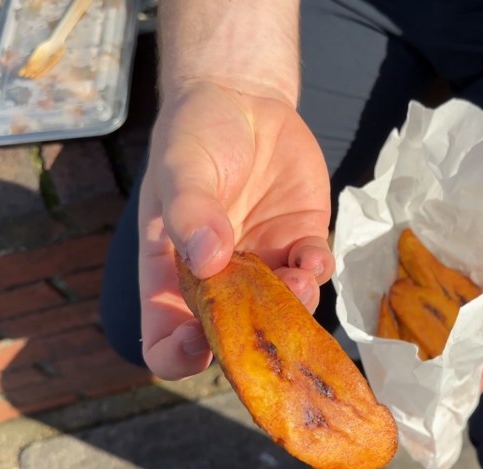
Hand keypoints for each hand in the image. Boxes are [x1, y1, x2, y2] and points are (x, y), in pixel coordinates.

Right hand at [138, 81, 332, 379]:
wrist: (243, 99)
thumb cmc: (196, 135)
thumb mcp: (181, 168)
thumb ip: (191, 212)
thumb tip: (208, 260)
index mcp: (173, 272)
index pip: (165, 337)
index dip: (177, 355)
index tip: (196, 345)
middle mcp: (219, 280)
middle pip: (233, 336)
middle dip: (252, 341)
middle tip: (265, 326)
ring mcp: (264, 264)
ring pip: (283, 312)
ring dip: (294, 310)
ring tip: (296, 282)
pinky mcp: (302, 241)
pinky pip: (314, 273)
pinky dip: (317, 272)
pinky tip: (313, 256)